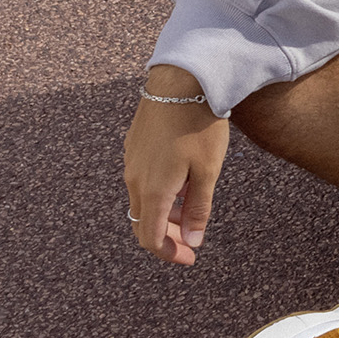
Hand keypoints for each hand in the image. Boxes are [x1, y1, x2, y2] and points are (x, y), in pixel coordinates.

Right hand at [123, 64, 230, 265]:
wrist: (180, 80)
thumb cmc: (199, 124)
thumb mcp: (207, 171)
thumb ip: (199, 209)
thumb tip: (192, 241)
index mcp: (153, 190)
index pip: (150, 238)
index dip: (169, 254)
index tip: (190, 257)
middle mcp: (135, 179)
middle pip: (144, 223)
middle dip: (167, 237)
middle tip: (192, 239)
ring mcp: (131, 161)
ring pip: (143, 201)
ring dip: (165, 213)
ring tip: (192, 206)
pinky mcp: (133, 146)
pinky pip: (142, 180)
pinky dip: (159, 192)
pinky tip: (182, 181)